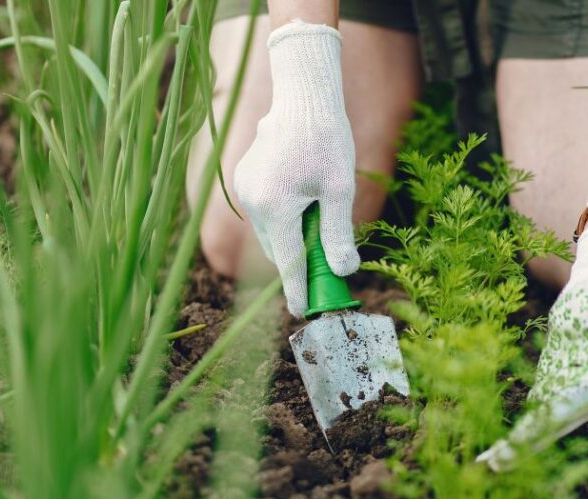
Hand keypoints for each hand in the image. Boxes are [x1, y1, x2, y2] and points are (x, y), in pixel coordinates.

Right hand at [234, 21, 358, 316]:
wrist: (302, 97)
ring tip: (318, 227)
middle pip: (278, 250)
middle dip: (299, 264)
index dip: (297, 290)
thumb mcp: (339, 190)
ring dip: (291, 240)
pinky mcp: (244, 179)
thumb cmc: (327, 139)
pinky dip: (282, 220)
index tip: (303, 312)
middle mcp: (253, 202)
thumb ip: (338, 234)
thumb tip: (343, 272)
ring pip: (270, 233)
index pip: (288, 262)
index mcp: (276, 207)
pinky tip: (303, 202)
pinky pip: (264, 213)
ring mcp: (244, 190)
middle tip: (326, 273)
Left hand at [477, 218, 587, 470]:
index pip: (561, 416)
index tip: (510, 450)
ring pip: (539, 422)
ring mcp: (568, 390)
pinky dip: (519, 422)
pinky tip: (499, 438)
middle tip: (490, 468)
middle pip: (548, 427)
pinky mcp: (554, 378)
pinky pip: (535, 406)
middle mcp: (584, 398)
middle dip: (520, 448)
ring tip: (488, 464)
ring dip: (516, 443)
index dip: (535, 434)